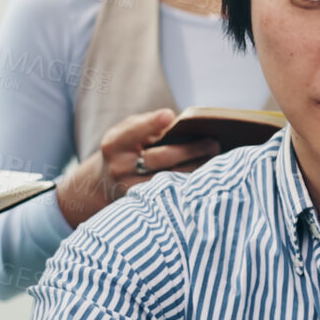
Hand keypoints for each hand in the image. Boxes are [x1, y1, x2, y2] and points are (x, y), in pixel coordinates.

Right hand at [55, 109, 221, 226]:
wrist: (104, 183)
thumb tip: (177, 123)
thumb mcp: (126, 132)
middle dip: (190, 148)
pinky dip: (192, 181)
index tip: (170, 115)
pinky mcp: (145, 204)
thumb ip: (147, 126)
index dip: (150, 123)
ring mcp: (132, 189)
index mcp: (114, 145)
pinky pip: (173, 192)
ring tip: (215, 154)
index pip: (133, 133)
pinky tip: (208, 171)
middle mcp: (120, 168)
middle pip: (160, 158)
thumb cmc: (124, 149)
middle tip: (213, 141)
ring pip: (171, 178)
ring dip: (197, 166)